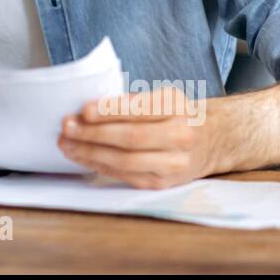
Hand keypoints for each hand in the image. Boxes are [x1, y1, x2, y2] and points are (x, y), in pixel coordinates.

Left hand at [57, 87, 215, 188]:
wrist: (212, 140)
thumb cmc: (177, 114)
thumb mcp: (163, 97)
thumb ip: (131, 102)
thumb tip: (88, 110)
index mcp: (177, 108)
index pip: (140, 110)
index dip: (110, 111)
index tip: (83, 110)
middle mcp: (180, 137)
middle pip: (130, 138)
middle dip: (93, 134)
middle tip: (67, 127)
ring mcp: (173, 164)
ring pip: (126, 162)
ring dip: (91, 153)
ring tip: (68, 144)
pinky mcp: (163, 183)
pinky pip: (126, 176)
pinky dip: (100, 166)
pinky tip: (83, 157)